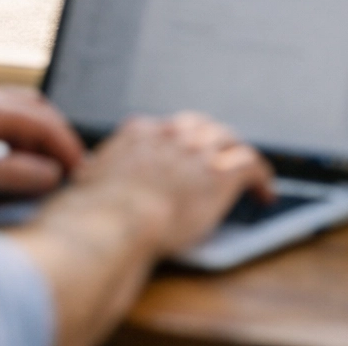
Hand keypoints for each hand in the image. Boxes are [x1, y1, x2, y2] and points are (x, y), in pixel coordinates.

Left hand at [0, 86, 83, 203]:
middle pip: (35, 108)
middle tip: (68, 167)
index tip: (81, 172)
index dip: (68, 146)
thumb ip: (12, 173)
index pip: (44, 121)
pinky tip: (10, 157)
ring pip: (17, 110)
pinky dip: (17, 135)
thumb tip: (51, 174)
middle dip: (57, 135)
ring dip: (37, 134)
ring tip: (43, 166)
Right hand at [59, 112, 273, 256]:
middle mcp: (170, 136)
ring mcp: (197, 152)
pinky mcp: (220, 174)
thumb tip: (82, 178)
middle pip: (200, 126)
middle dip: (210, 138)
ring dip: (236, 155)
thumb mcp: (85, 183)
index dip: (175, 142)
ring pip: (228, 140)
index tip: (178, 156)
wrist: (114, 221)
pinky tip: (265, 194)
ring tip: (245, 172)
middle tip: (217, 156)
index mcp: (137, 133)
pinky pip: (251, 164)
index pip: (163, 128)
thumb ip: (92, 176)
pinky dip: (262, 177)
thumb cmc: (92, 212)